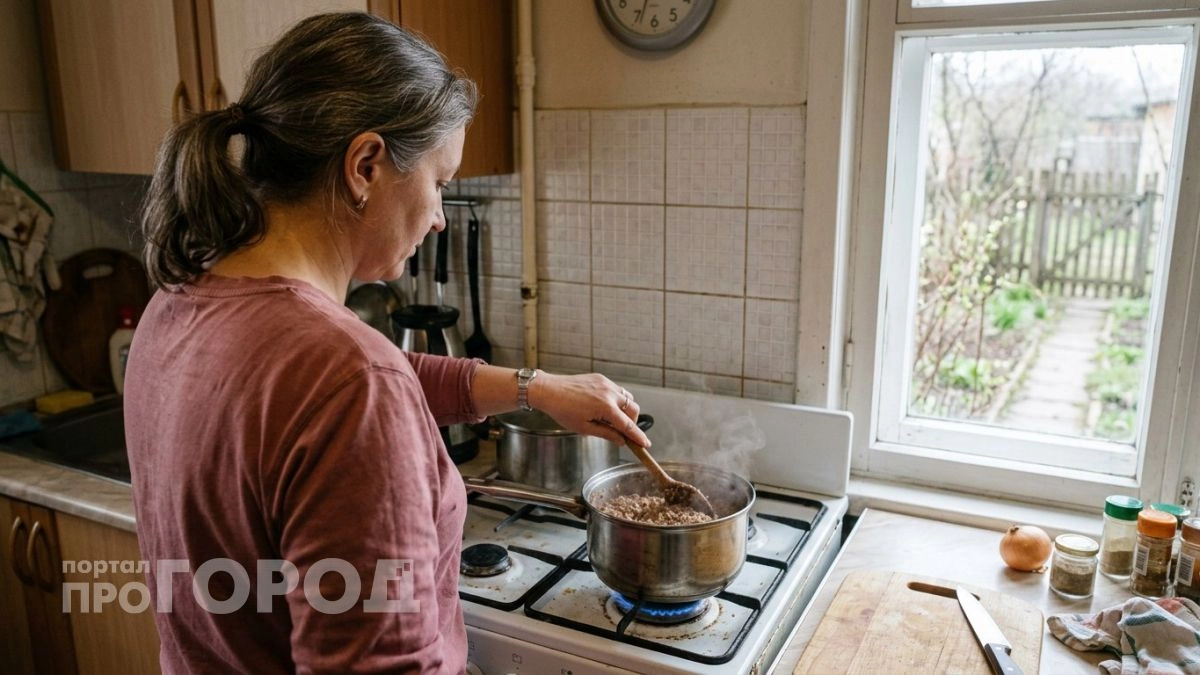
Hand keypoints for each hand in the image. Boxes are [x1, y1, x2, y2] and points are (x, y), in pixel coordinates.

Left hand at [529, 372, 651, 448]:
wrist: (549, 390)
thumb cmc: (563, 410)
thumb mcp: (584, 428)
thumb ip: (607, 434)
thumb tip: (621, 440)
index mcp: (606, 408)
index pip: (628, 425)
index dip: (638, 436)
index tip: (645, 444)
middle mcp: (609, 393)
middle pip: (633, 409)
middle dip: (633, 422)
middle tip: (624, 432)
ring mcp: (606, 384)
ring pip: (627, 397)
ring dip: (626, 410)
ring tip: (613, 419)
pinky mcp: (601, 378)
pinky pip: (617, 390)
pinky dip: (617, 399)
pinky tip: (605, 406)